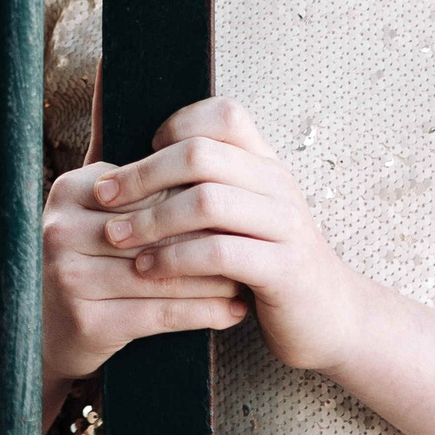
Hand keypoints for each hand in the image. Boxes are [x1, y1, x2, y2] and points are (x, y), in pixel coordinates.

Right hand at [38, 68, 249, 389]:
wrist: (47, 335)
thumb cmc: (83, 257)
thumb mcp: (90, 197)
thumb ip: (106, 137)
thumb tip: (109, 61)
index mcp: (69, 190)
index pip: (151, 188)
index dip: (196, 200)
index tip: (237, 205)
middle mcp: (60, 229)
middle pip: (160, 229)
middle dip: (212, 238)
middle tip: (256, 240)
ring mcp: (69, 278)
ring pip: (166, 272)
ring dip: (218, 277)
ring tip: (252, 275)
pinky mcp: (89, 322)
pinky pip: (163, 313)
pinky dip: (205, 311)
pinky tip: (234, 309)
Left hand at [92, 96, 369, 373]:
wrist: (329, 319)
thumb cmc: (267, 265)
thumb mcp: (242, 216)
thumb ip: (204, 186)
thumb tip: (136, 160)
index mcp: (266, 164)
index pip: (224, 115)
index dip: (177, 123)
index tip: (139, 150)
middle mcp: (278, 185)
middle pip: (202, 154)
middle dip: (143, 174)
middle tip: (105, 196)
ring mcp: (285, 226)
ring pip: (207, 201)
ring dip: (151, 219)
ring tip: (117, 237)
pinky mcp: (283, 269)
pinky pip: (220, 253)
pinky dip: (175, 260)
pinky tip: (148, 271)